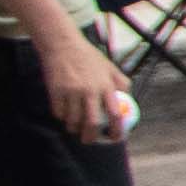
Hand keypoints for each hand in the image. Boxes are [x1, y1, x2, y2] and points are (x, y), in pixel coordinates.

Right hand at [35, 25, 131, 143]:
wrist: (63, 45)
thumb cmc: (88, 57)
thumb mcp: (109, 67)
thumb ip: (120, 82)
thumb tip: (129, 99)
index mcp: (106, 86)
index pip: (115, 114)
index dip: (117, 130)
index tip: (115, 138)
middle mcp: (90, 90)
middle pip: (92, 123)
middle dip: (91, 137)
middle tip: (88, 140)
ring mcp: (72, 91)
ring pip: (73, 121)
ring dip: (73, 128)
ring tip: (74, 127)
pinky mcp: (56, 91)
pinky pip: (58, 113)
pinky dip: (61, 117)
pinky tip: (63, 113)